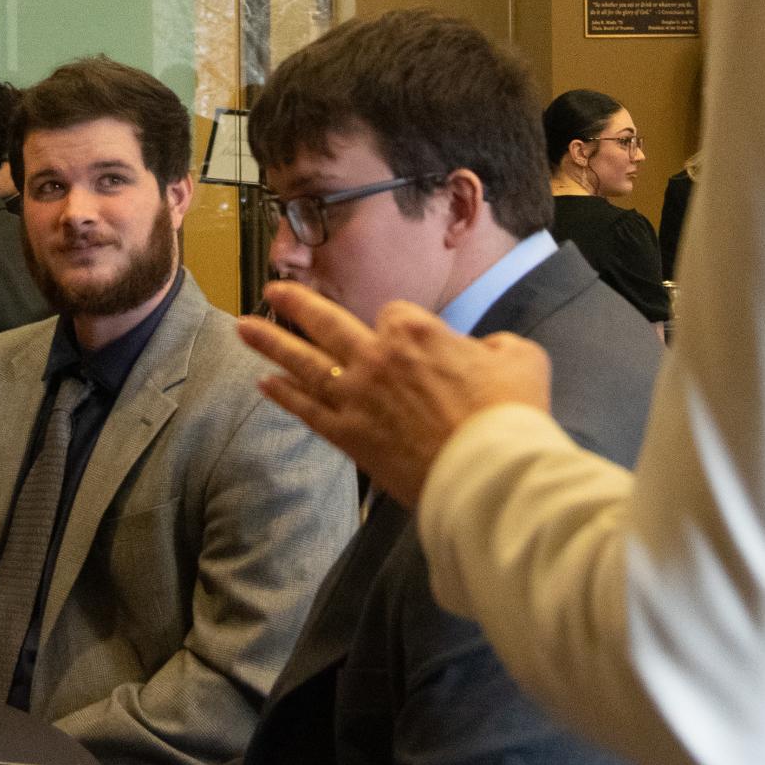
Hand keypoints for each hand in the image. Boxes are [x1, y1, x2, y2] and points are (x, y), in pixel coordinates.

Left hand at [240, 283, 552, 508]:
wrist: (490, 472)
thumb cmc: (510, 413)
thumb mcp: (521, 357)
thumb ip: (495, 345)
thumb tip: (484, 351)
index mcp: (418, 332)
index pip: (396, 314)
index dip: (404, 327)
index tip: (414, 342)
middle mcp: (378, 358)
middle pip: (328, 323)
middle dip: (298, 305)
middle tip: (273, 291)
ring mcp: (358, 397)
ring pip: (305, 363)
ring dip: (271, 343)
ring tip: (243, 327)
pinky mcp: (350, 437)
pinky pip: (308, 411)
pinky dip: (285, 397)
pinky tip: (265, 384)